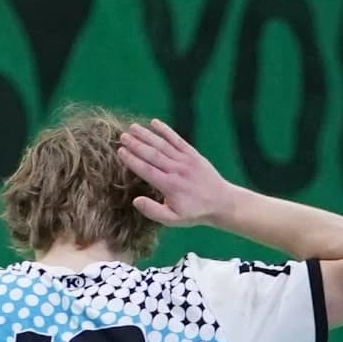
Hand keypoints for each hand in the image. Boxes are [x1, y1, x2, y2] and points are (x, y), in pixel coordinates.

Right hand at [118, 119, 236, 227]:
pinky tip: (154, 122)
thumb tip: (135, 200)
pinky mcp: (193, 154)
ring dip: (147, 135)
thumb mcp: (174, 220)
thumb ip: (153, 211)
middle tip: (122, 136)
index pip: (146, 170)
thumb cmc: (195, 212)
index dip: (132, 160)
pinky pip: (177, 140)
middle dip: (136, 144)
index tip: (120, 151)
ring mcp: (185, 160)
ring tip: (133, 127)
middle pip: (152, 154)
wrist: (222, 203)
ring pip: (163, 145)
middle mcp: (177, 170)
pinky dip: (166, 130)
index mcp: (170, 186)